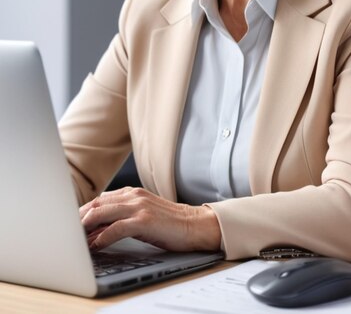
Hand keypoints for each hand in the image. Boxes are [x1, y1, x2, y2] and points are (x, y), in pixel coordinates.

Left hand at [79, 187, 220, 251]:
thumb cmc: (168, 223)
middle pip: (97, 204)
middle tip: (67, 234)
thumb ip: (121, 216)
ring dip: (86, 227)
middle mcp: (134, 196)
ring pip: (103, 213)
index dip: (82, 212)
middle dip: (78, 219)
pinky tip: (95, 245)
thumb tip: (97, 229)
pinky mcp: (145, 221)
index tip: (70, 225)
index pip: (99, 199)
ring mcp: (139, 207)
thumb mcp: (142, 215)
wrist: (195, 225)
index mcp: (132, 193)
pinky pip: (117, 228)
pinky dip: (103, 237)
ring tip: (76, 240)